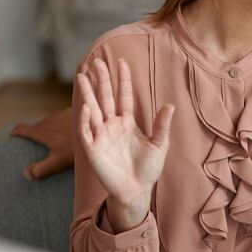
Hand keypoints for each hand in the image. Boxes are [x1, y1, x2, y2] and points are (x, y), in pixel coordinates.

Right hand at [11, 108, 73, 179]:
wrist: (99, 131)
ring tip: (51, 139)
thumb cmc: (76, 150)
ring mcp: (62, 114)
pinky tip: (68, 132)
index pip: (21, 129)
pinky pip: (62, 118)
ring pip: (49, 120)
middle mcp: (49, 120)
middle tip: (32, 144)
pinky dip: (60, 124)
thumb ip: (40, 169)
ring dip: (47, 127)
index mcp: (41, 131)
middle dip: (31, 132)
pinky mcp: (75, 113)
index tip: (12, 139)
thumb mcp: (58, 162)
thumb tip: (25, 174)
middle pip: (35, 125)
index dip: (14, 134)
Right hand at [77, 58, 173, 232]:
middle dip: (102, 80)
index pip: (124, 96)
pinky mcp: (93, 149)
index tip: (122, 62)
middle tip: (97, 61)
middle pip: (105, 98)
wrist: (137, 191)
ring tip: (82, 75)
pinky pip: (86, 131)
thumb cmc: (147, 169)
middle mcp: (112, 126)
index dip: (123, 80)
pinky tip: (87, 107)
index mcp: (127, 122)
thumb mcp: (159, 145)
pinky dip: (85, 120)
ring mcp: (101, 136)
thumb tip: (170, 105)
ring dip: (87, 93)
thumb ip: (162, 125)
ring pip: (92, 110)